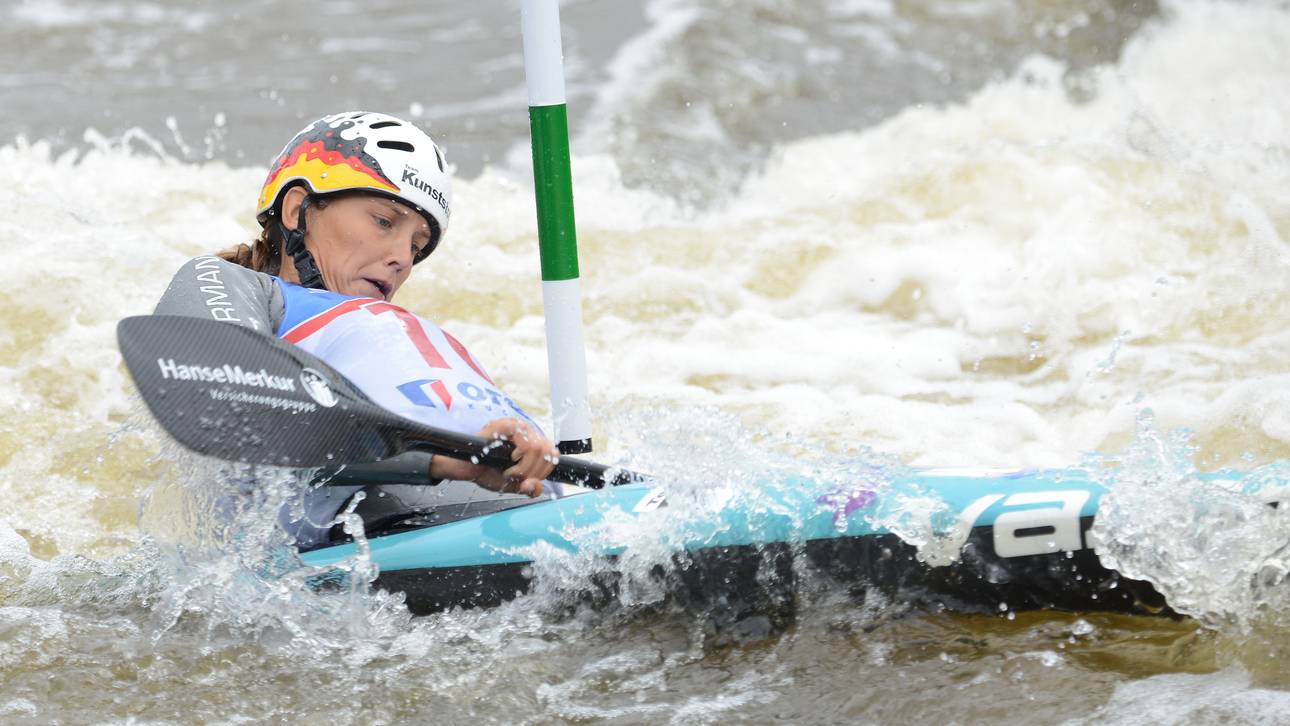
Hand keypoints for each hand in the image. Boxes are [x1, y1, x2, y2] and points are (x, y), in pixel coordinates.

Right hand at [429, 418, 556, 496]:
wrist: (467, 469)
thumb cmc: (488, 472)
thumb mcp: (514, 485)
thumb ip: (530, 488)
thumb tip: (534, 486)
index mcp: (533, 442)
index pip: (554, 455)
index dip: (543, 472)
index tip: (526, 479)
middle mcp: (528, 432)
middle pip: (548, 452)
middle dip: (533, 472)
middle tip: (516, 477)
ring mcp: (518, 427)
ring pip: (539, 449)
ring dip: (524, 468)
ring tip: (509, 471)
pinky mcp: (507, 425)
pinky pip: (527, 443)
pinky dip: (520, 459)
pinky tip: (509, 460)